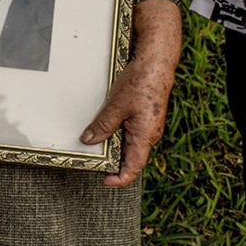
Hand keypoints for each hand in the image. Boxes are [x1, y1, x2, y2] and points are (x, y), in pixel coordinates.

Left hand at [79, 53, 173, 186]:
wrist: (156, 64)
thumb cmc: (142, 83)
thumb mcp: (117, 106)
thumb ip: (104, 125)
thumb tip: (89, 140)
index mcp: (145, 136)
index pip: (134, 167)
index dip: (120, 179)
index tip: (105, 181)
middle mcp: (148, 134)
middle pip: (129, 156)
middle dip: (112, 161)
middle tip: (92, 158)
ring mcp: (146, 126)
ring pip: (128, 143)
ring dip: (112, 145)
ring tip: (93, 141)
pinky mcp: (143, 117)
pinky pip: (128, 131)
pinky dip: (115, 133)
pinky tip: (103, 126)